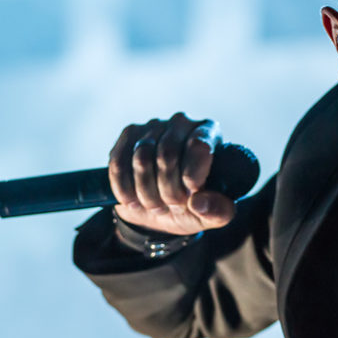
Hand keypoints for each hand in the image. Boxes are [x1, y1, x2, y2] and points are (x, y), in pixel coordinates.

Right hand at [109, 112, 234, 235]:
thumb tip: (199, 202)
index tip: (190, 194)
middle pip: (167, 155)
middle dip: (168, 190)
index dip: (191, 175)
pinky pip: (118, 164)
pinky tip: (134, 201)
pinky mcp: (129, 136)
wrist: (164, 209)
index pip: (199, 146)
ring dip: (146, 193)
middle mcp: (182, 123)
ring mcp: (153, 126)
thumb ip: (219, 211)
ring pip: (141, 159)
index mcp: (210, 133)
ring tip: (156, 205)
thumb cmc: (195, 205)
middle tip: (173, 206)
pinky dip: (124, 189)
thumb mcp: (214, 214)